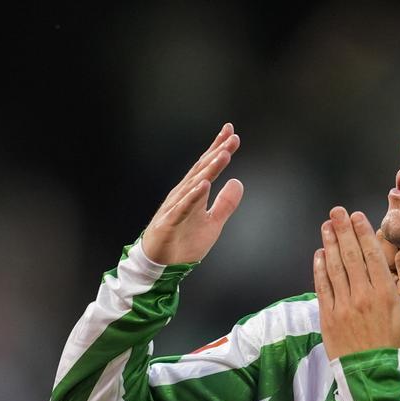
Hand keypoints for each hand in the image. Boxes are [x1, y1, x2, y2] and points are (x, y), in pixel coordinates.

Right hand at [141, 123, 243, 264]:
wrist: (161, 266)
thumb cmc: (184, 242)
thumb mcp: (213, 222)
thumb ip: (226, 203)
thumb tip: (238, 182)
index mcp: (193, 193)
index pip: (207, 167)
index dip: (219, 149)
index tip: (232, 134)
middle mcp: (183, 195)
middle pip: (202, 170)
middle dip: (217, 153)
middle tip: (232, 137)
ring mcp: (175, 207)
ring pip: (194, 185)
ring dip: (209, 169)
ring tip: (223, 154)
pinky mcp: (169, 223)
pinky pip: (183, 208)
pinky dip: (193, 196)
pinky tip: (203, 185)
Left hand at [314, 208, 399, 358]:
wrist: (374, 379)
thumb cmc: (399, 352)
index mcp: (385, 295)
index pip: (371, 256)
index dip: (363, 234)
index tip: (357, 217)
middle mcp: (362, 296)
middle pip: (350, 255)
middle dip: (343, 230)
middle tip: (337, 212)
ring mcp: (343, 306)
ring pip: (334, 268)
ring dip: (329, 244)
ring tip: (326, 226)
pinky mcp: (328, 318)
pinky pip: (322, 288)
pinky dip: (320, 269)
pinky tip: (320, 255)